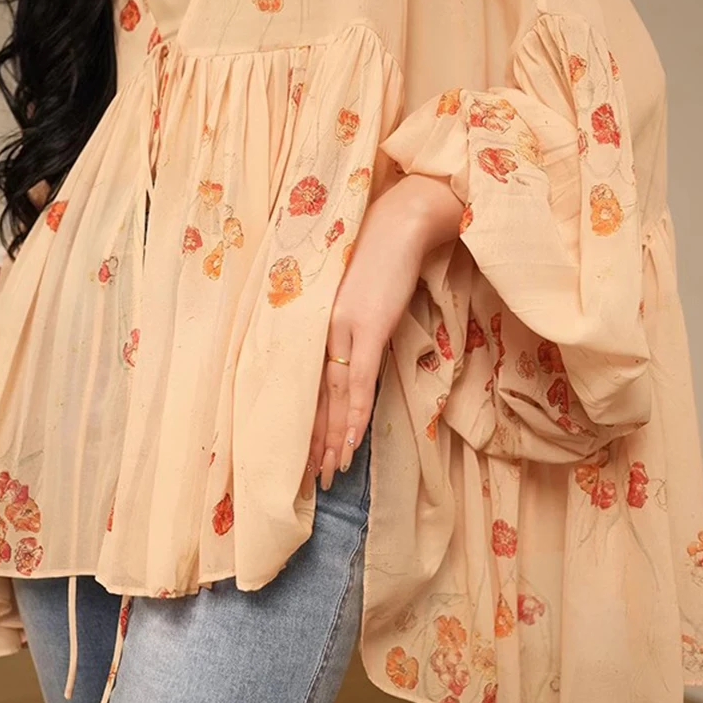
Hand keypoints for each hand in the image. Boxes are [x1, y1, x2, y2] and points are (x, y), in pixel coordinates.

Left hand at [308, 173, 464, 491]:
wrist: (401, 222)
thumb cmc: (380, 250)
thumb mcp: (356, 291)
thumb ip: (345, 322)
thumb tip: (349, 352)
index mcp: (313, 321)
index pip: (305, 383)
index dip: (305, 421)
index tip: (302, 453)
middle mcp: (319, 329)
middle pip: (313, 396)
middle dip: (312, 442)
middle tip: (309, 480)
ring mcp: (341, 329)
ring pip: (333, 398)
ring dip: (332, 439)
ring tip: (328, 475)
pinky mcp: (366, 327)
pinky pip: (358, 383)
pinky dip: (354, 416)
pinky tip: (349, 444)